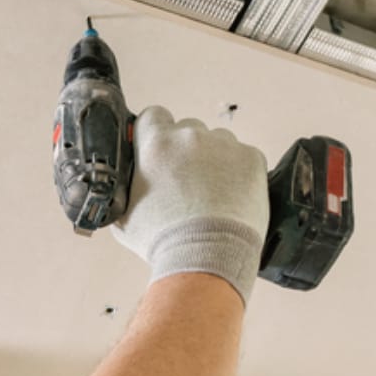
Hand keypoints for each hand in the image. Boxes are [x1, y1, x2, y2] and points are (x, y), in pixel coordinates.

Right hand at [112, 105, 269, 303]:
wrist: (207, 259)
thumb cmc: (164, 241)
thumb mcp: (124, 214)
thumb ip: (125, 186)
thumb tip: (124, 178)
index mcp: (156, 143)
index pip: (154, 115)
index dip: (156, 133)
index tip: (160, 150)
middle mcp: (190, 136)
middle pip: (188, 129)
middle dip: (187, 151)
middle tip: (187, 182)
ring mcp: (225, 146)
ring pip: (218, 143)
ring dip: (215, 160)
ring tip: (212, 195)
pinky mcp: (251, 158)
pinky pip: (244, 157)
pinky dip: (239, 173)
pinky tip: (231, 197)